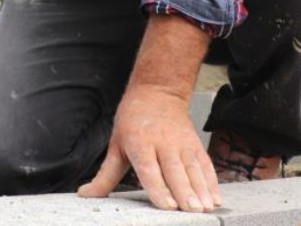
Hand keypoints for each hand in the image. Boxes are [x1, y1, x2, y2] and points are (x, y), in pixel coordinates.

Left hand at [78, 83, 219, 212]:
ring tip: (206, 208)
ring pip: (193, 169)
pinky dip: (212, 182)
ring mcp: (181, 143)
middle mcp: (163, 143)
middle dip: (185, 192)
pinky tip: (216, 198)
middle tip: (192, 210)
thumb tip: (85, 195)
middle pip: (175, 171)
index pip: (149, 169)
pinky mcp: (195, 143)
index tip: (168, 205)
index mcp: (139, 143)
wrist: (158, 91)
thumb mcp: (116, 144)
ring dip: (202, 190)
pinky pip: (205, 164)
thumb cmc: (133, 120)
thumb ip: (105, 175)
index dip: (159, 187)